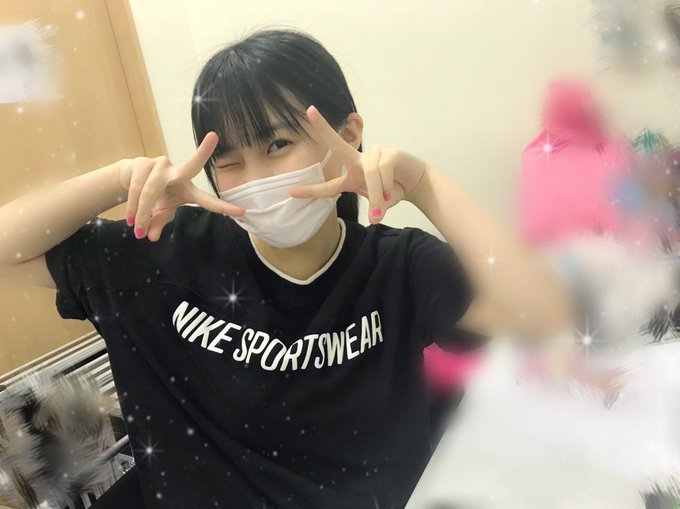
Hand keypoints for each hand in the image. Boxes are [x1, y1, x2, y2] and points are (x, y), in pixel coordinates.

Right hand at [118, 132, 244, 241]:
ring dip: (143, 213)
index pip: (207, 199)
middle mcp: (178, 173)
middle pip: (191, 166)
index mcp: (187, 189)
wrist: (129, 178)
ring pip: (152, 191)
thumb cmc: (155, 196)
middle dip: (203, 152)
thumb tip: (151, 237)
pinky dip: (133, 207)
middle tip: (213, 137)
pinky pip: (136, 189)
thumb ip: (158, 222)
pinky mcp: (143, 162)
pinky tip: (130, 219)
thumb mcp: (159, 212)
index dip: (223, 207)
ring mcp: (161, 164)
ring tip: (137, 232)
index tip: (242, 212)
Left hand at [288, 105, 427, 223]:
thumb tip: (376, 215)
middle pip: (338, 145)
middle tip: (309, 111)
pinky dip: (387, 187)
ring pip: (369, 174)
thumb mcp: (380, 203)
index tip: (291, 192)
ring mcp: (373, 154)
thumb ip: (375, 207)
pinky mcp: (389, 153)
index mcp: (351, 176)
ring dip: (378, 195)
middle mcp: (358, 162)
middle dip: (324, 129)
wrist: (415, 181)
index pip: (328, 185)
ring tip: (384, 207)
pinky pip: (382, 171)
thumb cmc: (393, 190)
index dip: (311, 190)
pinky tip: (394, 193)